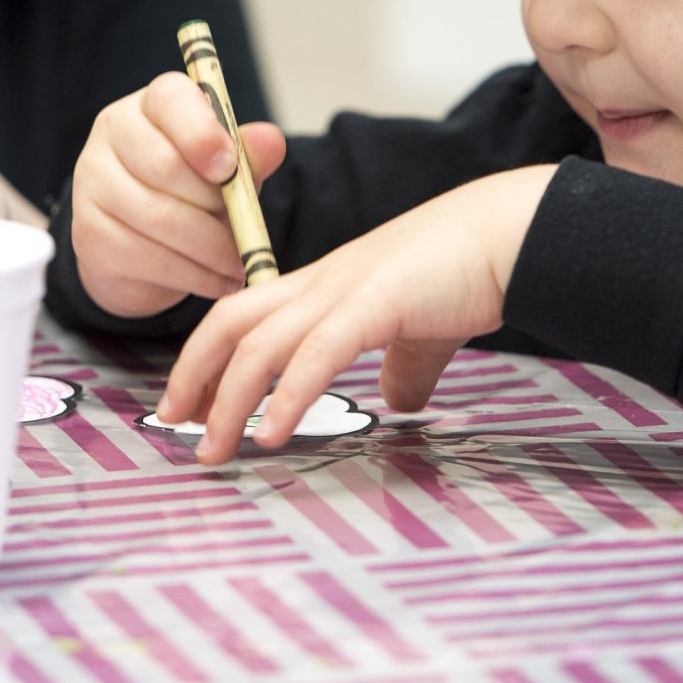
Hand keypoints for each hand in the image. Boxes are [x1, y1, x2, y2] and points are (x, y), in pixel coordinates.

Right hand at [70, 72, 288, 318]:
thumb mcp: (228, 170)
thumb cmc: (193, 192)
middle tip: (247, 232)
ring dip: (210, 249)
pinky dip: (192, 275)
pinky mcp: (89, 232)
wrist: (145, 247)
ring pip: (158, 216)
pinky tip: (217, 282)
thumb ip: (248, 155)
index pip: (171, 100)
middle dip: (215, 205)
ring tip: (240, 265)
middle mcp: (113, 133)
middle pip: (166, 165)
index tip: (229, 168)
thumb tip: (271, 141)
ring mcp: (92, 181)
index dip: (202, 133)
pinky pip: (146, 256)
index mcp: (152, 104)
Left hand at [159, 165, 557, 462]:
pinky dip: (288, 395)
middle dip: (193, 375)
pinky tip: (274, 433)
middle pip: (231, 323)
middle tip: (172, 426)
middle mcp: (322, 283)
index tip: (189, 404)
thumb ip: (404, 365)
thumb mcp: (424, 331)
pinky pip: (316, 353)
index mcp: (326, 285)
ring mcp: (345, 290)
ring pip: (260, 344)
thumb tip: (398, 401)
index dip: (208, 357)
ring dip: (228, 402)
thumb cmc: (469, 271)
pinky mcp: (375, 303)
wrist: (510, 233)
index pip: (244, 315)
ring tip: (214, 450)